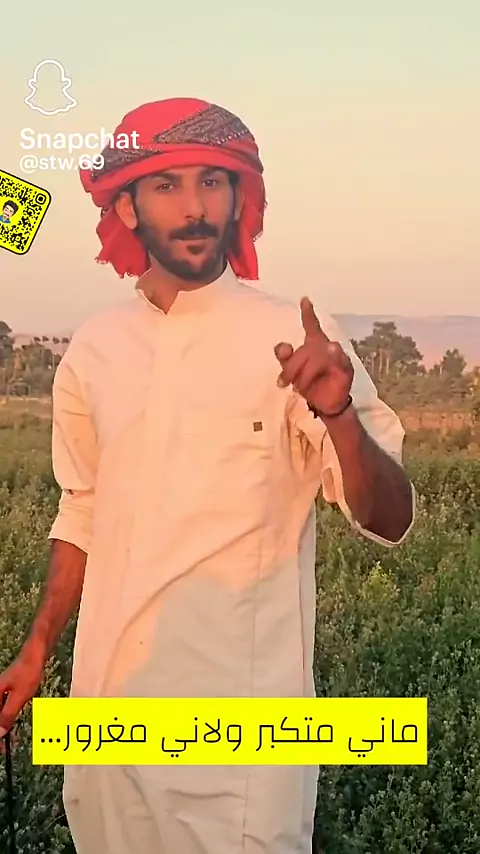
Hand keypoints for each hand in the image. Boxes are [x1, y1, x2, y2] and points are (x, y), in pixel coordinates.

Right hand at [0, 646, 45, 740]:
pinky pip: (2, 707)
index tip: (0, 749)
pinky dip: (5, 718)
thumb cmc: (28, 671)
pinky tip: (10, 723)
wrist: (36, 653)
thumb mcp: (18, 697)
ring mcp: (0, 690)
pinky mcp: (7, 689)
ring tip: (6, 740)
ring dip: (1, 726)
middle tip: (4, 747)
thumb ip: (7, 715)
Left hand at [274, 297, 353, 415]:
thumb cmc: (311, 387)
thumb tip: (281, 345)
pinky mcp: (346, 368)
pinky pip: (331, 364)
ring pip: (319, 353)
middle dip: (292, 365)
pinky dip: (314, 374)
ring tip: (297, 386)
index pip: (312, 326)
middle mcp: (328, 347)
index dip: (308, 313)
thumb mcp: (293, 373)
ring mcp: (339, 356)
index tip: (304, 300)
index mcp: (315, 345)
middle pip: (308, 346)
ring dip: (304, 371)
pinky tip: (307, 384)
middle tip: (283, 382)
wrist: (325, 406)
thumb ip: (286, 359)